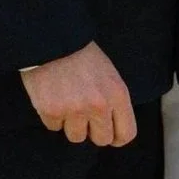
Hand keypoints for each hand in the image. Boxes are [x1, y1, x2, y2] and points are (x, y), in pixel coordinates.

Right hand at [21, 42, 136, 147]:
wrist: (52, 39)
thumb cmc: (81, 54)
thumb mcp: (109, 74)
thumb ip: (113, 101)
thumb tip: (112, 127)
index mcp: (117, 95)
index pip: (126, 134)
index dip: (117, 137)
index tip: (109, 134)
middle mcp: (99, 106)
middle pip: (101, 140)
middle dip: (92, 130)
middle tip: (84, 115)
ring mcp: (74, 110)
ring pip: (76, 137)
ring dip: (70, 124)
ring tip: (66, 102)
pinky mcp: (51, 111)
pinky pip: (54, 127)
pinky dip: (52, 116)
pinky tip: (52, 97)